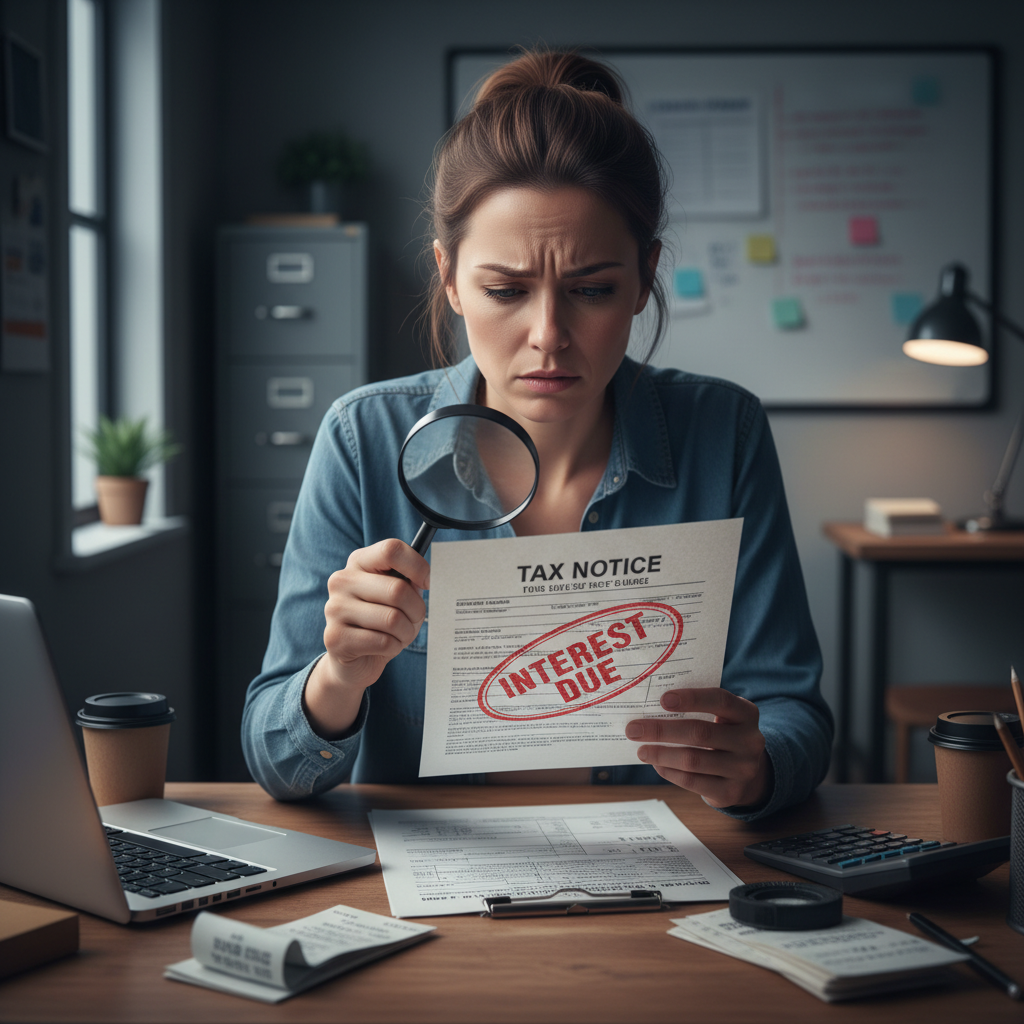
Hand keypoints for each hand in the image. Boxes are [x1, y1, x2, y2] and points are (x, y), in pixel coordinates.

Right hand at [304, 539, 429, 736]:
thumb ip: (409, 583)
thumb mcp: (398, 597)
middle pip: (397, 589)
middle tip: (415, 618)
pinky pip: (382, 641)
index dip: (417, 566)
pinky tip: (385, 646)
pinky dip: (394, 647)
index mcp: (359, 562)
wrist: (354, 660)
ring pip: (392, 619)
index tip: (427, 583)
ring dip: (406, 632)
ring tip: (400, 635)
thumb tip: (425, 580)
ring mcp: (334, 609)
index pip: (391, 550)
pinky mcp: (335, 638)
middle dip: (416, 610)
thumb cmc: (382, 623)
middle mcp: (342, 581)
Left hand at [625, 687, 770, 808]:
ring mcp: (743, 769)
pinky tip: (656, 764)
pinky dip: (669, 771)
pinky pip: (692, 781)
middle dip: (661, 730)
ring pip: (693, 759)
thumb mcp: (720, 717)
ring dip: (660, 754)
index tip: (663, 699)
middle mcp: (750, 741)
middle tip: (634, 729)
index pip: (720, 700)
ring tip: (641, 749)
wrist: (747, 772)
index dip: (692, 698)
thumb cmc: (722, 734)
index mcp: (747, 713)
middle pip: (700, 732)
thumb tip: (650, 709)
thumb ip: (696, 710)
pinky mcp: (730, 792)